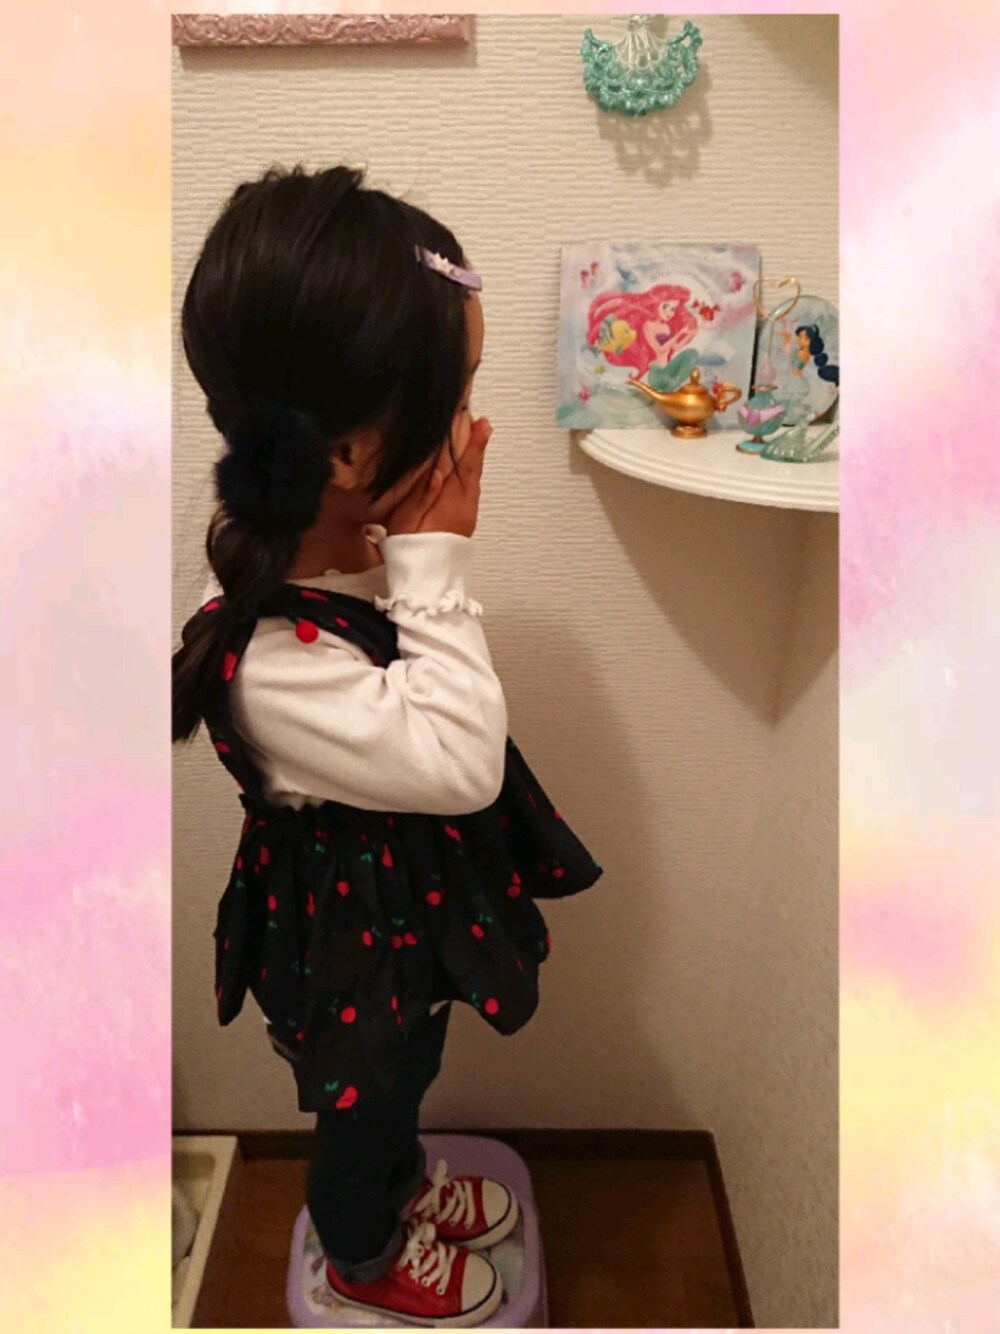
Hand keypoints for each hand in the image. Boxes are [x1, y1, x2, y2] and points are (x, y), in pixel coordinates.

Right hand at [386, 417, 491, 537]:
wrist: (424, 577)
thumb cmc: (410, 549)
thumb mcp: (408, 520)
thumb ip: (422, 494)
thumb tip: (437, 470)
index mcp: (451, 503)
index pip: (464, 466)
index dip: (471, 443)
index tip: (479, 422)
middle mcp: (464, 506)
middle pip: (472, 468)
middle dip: (475, 442)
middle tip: (480, 420)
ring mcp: (466, 512)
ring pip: (472, 477)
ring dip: (473, 455)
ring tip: (476, 432)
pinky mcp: (463, 517)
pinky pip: (469, 487)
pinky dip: (469, 470)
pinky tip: (464, 462)